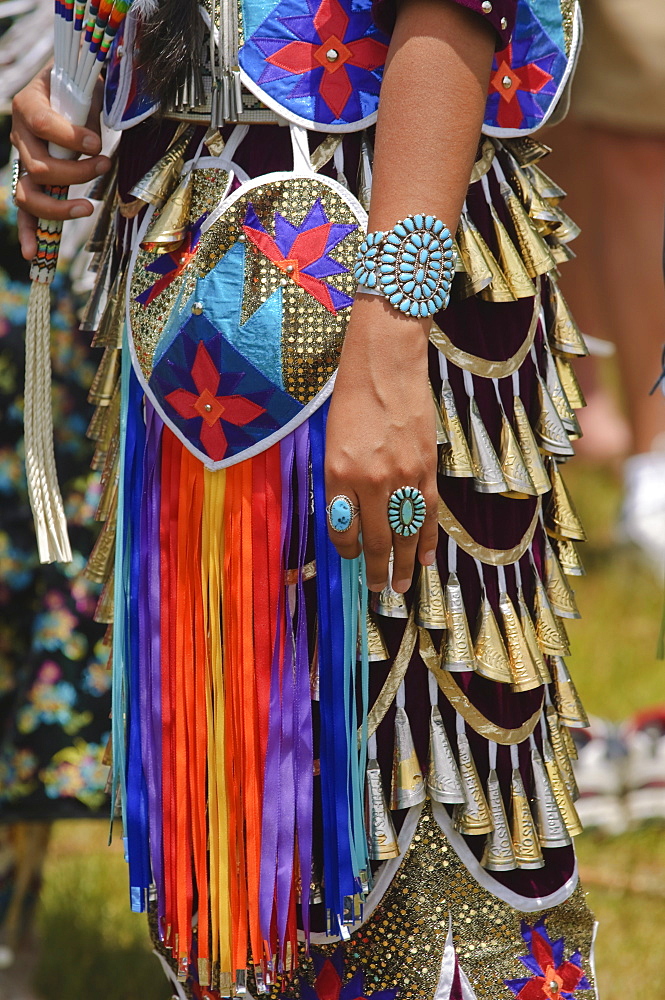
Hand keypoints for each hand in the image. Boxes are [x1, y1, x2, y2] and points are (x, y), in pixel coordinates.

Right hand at [11, 65, 110, 258]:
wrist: (69, 89)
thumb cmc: (82, 88)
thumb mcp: (89, 85)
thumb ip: (94, 100)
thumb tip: (107, 127)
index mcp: (29, 104)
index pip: (44, 125)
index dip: (71, 138)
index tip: (99, 144)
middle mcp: (20, 134)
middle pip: (39, 166)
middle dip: (76, 173)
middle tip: (106, 165)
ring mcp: (23, 160)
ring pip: (30, 193)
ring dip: (60, 206)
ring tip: (89, 207)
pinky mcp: (32, 180)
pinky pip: (25, 210)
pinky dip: (29, 233)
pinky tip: (34, 254)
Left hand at [325, 293, 438, 592]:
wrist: (387, 365)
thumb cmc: (351, 399)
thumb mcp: (331, 442)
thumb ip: (338, 482)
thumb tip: (346, 518)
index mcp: (337, 473)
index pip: (340, 528)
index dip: (344, 550)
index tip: (348, 558)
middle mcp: (369, 481)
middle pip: (374, 539)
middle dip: (374, 569)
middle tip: (376, 591)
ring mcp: (401, 477)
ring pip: (403, 533)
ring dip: (401, 564)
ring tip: (400, 587)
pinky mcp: (426, 469)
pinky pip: (427, 514)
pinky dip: (426, 539)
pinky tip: (423, 559)